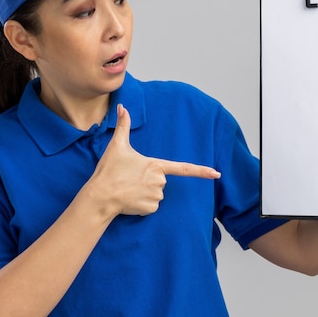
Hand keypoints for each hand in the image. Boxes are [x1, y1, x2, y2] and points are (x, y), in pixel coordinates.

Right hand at [88, 104, 220, 216]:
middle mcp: (160, 181)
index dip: (201, 171)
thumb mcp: (117, 146)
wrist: (100, 196)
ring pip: (156, 194)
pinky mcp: (150, 209)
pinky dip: (141, 204)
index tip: (217, 174)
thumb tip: (122, 107)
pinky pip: (151, 206)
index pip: (184, 168)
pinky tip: (130, 200)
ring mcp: (156, 196)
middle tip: (130, 178)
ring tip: (129, 189)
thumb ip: (123, 126)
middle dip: (149, 180)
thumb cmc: (109, 170)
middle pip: (161, 181)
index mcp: (156, 165)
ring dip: (145, 192)